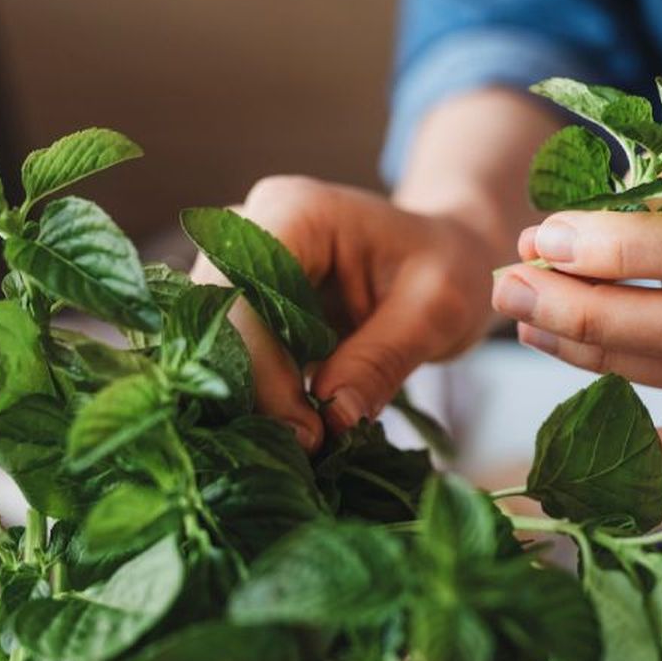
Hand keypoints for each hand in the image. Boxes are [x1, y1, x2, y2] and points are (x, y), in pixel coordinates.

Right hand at [191, 176, 495, 451]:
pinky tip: (296, 431)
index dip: (260, 368)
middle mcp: (248, 232)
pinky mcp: (242, 307)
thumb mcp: (436, 311)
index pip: (243, 293)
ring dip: (250, 403)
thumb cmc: (448, 269)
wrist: (445, 257)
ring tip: (305, 447)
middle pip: (215, 322)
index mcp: (295, 211)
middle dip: (252, 393)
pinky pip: (229, 359)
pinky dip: (258, 400)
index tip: (306, 432)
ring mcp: (237, 269)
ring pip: (213, 347)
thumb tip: (331, 419)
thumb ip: (381, 360)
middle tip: (306, 449)